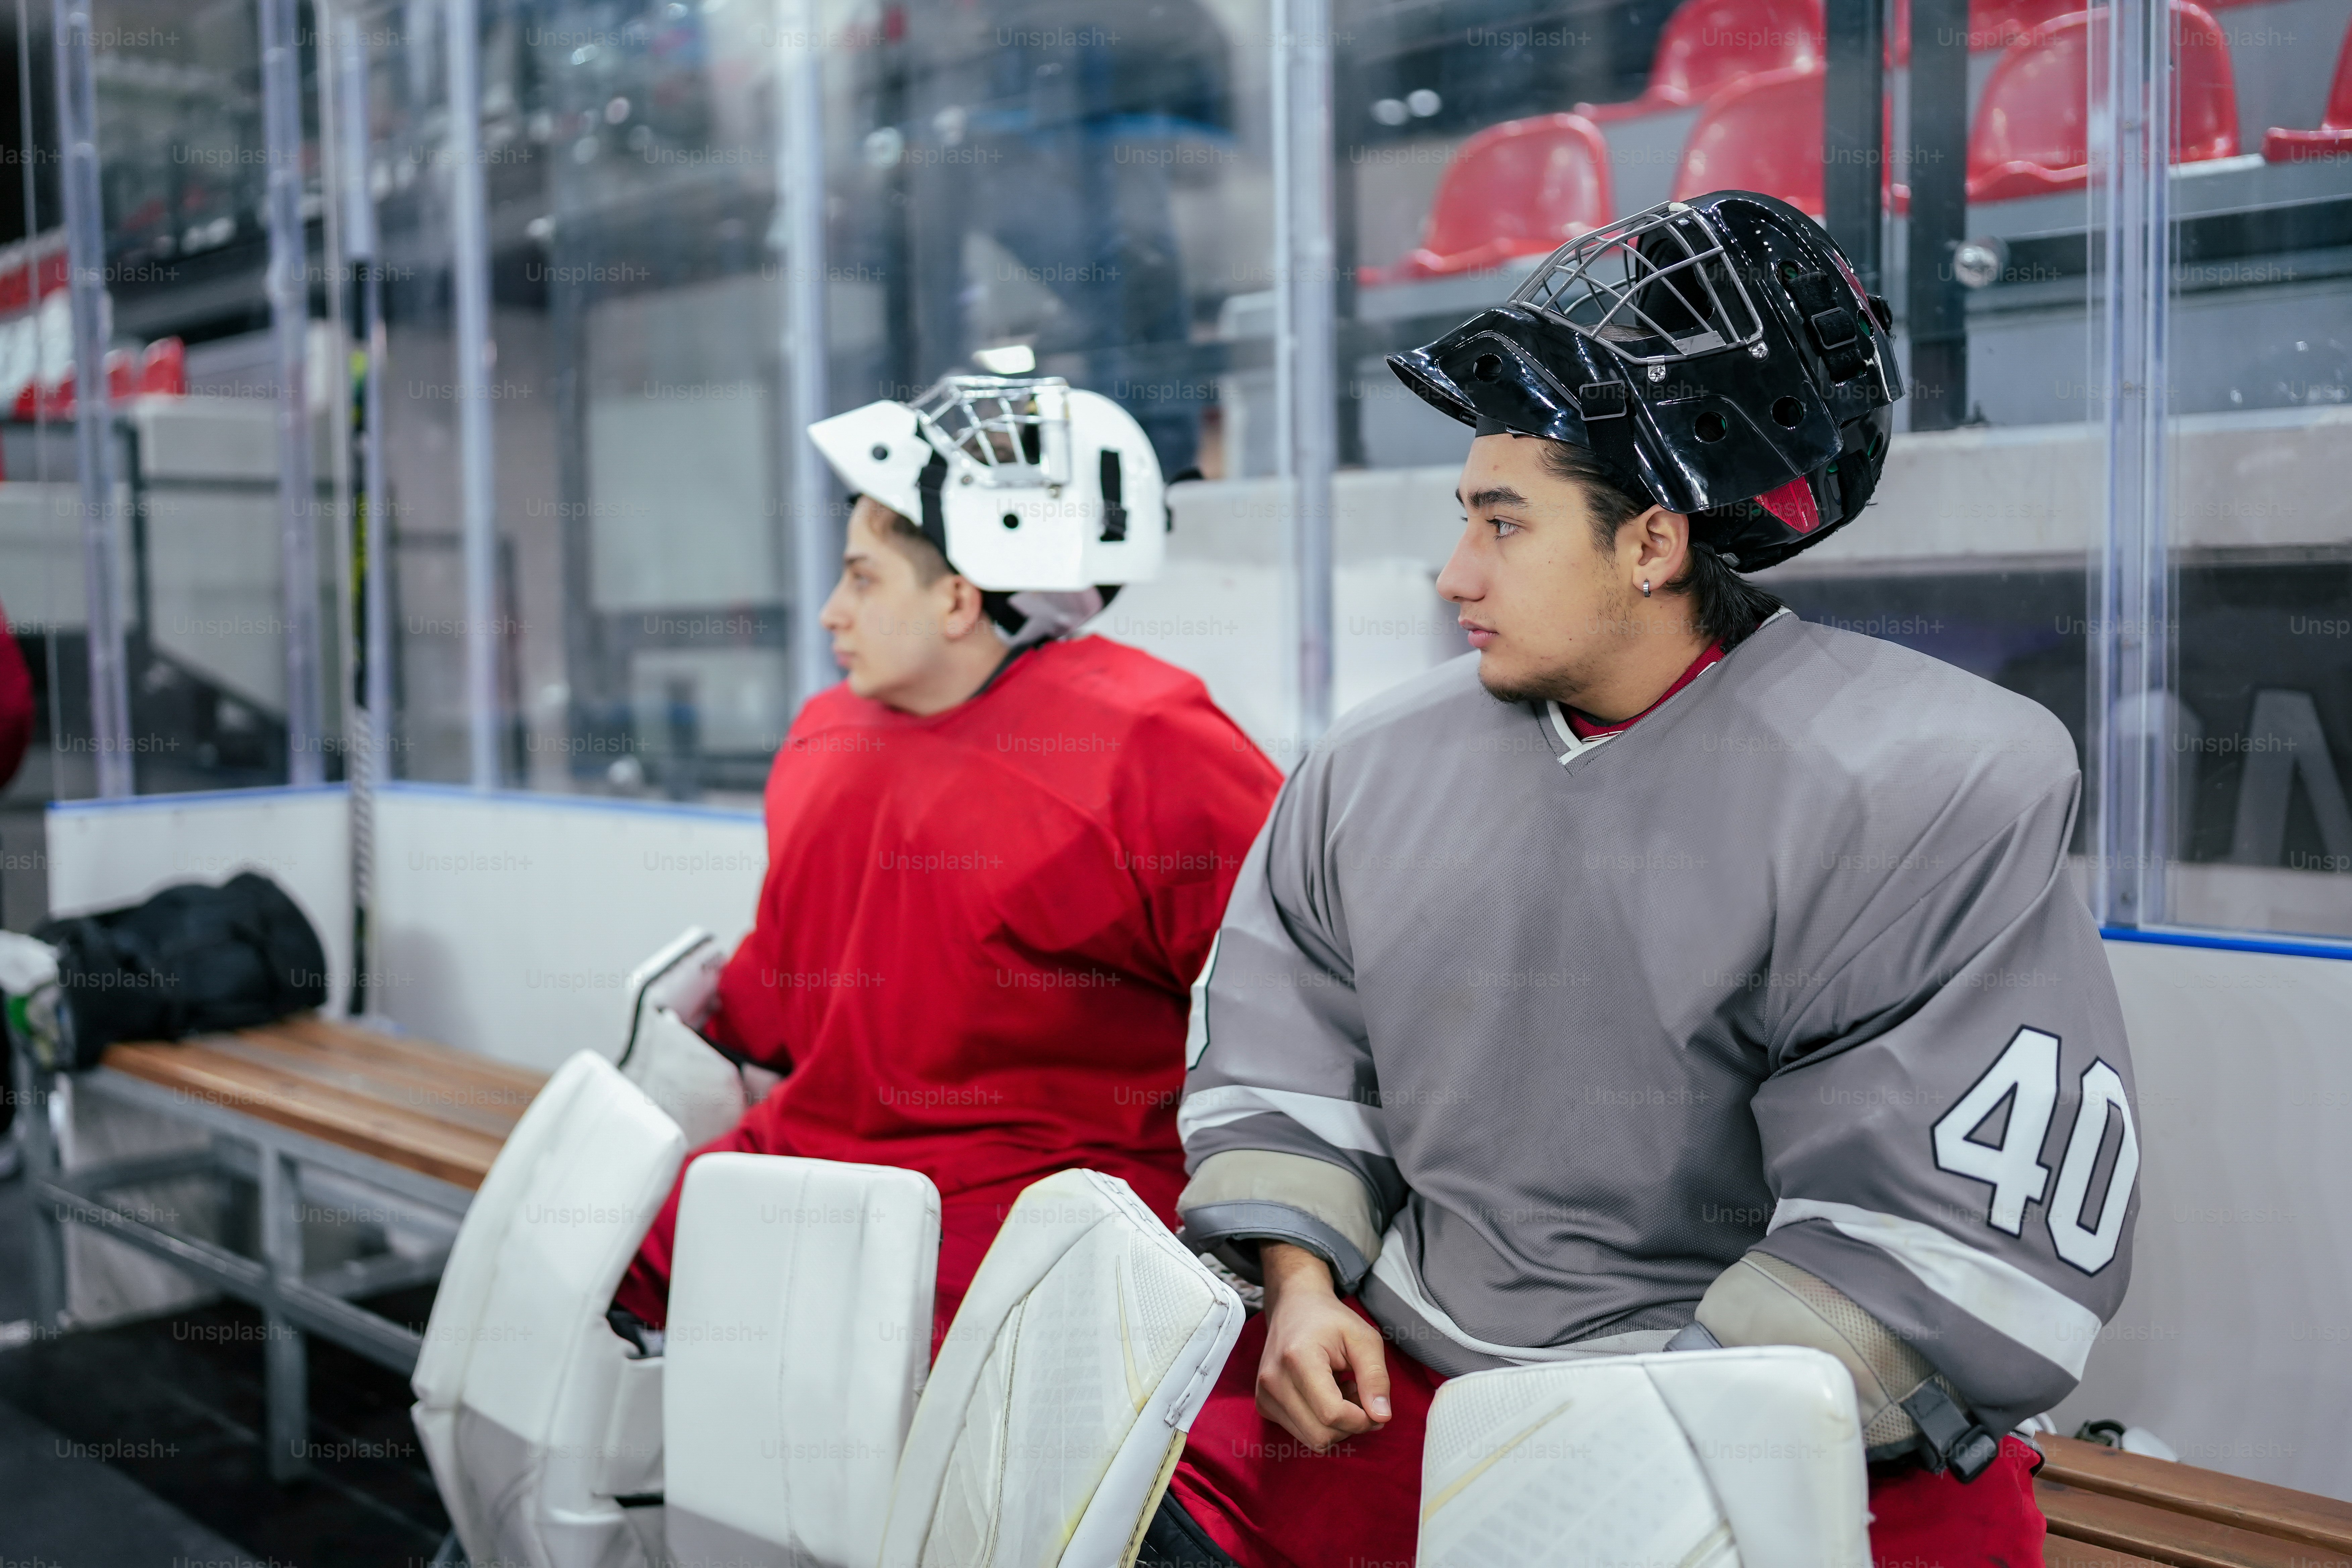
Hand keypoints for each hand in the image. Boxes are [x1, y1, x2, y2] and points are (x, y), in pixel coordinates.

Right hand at [1253, 1241, 1392, 1449]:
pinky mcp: (1264, 1405)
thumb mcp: (1364, 1339)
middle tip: (1360, 1396)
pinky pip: (1301, 1433)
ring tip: (1342, 1393)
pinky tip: (1325, 1397)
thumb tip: (1382, 1417)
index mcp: (1297, 1358)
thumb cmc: (1332, 1320)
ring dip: (1337, 1426)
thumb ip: (1376, 1377)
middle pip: (1322, 1434)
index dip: (1362, 1419)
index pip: (1332, 1413)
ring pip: (1312, 1439)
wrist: (1294, 1306)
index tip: (1375, 1405)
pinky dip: (1320, 1424)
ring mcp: (1264, 1395)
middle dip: (1351, 1425)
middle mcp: (1273, 1380)